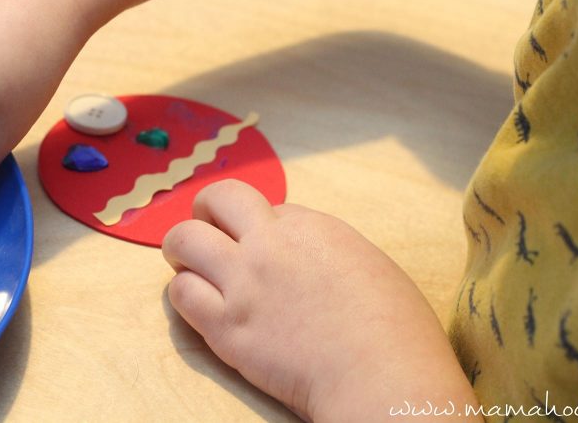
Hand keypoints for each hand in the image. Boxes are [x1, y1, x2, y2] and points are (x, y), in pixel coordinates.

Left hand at [162, 180, 479, 421]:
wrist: (384, 380)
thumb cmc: (396, 332)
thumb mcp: (370, 264)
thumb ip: (328, 248)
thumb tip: (304, 252)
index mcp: (311, 226)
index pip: (265, 207)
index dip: (261, 225)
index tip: (267, 245)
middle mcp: (271, 244)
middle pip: (218, 199)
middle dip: (207, 209)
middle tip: (208, 229)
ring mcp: (244, 284)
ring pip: (183, 239)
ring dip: (182, 248)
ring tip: (189, 264)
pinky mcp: (227, 328)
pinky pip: (181, 293)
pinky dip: (183, 292)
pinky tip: (197, 302)